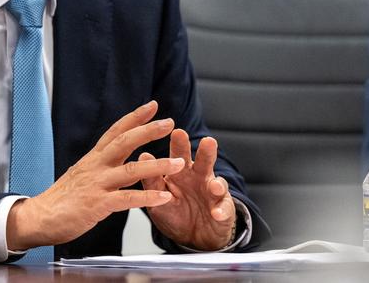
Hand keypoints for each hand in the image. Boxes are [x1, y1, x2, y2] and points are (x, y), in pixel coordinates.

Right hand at [6, 101, 183, 251]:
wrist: (39, 218)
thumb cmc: (61, 200)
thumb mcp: (81, 175)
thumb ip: (100, 167)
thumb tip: (117, 160)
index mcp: (93, 159)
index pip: (115, 131)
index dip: (134, 117)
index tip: (152, 106)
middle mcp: (96, 166)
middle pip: (124, 142)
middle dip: (148, 131)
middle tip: (168, 122)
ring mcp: (97, 184)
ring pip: (131, 170)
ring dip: (157, 165)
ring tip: (177, 163)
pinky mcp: (98, 204)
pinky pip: (128, 199)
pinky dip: (148, 197)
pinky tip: (164, 197)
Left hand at [139, 129, 235, 249]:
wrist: (192, 236)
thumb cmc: (174, 213)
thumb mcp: (158, 199)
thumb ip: (152, 182)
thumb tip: (143, 155)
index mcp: (180, 172)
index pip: (180, 154)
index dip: (180, 143)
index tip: (178, 132)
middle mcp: (199, 178)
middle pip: (204, 162)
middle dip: (206, 152)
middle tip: (207, 141)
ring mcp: (213, 193)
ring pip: (218, 183)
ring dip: (217, 184)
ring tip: (215, 186)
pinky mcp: (224, 209)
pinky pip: (224, 209)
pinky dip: (221, 211)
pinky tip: (217, 213)